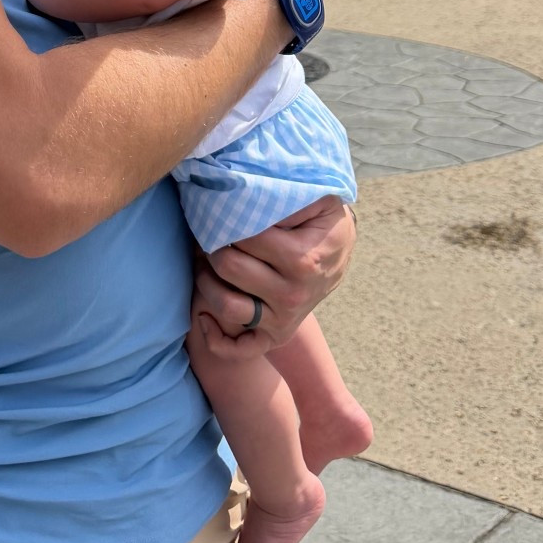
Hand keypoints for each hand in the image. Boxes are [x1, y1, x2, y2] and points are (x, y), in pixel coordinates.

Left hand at [192, 195, 355, 362]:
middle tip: (208, 230)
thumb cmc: (323, 222)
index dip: (225, 218)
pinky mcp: (276, 335)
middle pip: (228, 267)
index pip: (244, 236)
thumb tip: (254, 192)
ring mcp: (283, 319)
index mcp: (301, 259)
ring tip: (204, 260)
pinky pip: (239, 349)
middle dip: (211, 243)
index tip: (219, 208)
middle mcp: (292, 294)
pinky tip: (202, 317)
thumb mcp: (319, 200)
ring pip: (226, 306)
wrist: (340, 254)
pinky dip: (214, 338)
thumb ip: (290, 193)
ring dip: (205, 281)